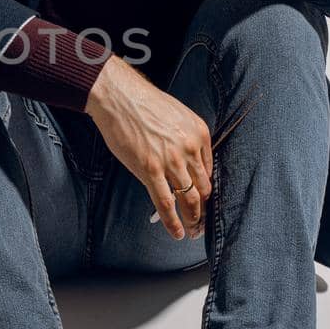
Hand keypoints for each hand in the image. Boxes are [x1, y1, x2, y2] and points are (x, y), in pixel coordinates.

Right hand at [85, 55, 212, 238]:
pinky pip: (165, 203)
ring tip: (192, 230)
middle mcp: (189, 149)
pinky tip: (177, 232)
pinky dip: (173, 222)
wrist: (119, 96)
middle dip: (204, 208)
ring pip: (189, 198)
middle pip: (203, 187)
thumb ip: (186, 139)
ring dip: (193, 218)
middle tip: (202, 222)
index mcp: (199, 134)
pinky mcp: (150, 170)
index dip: (207, 189)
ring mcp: (170, 161)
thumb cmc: (143, 104)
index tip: (204, 200)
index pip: (209, 170)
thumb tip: (185, 163)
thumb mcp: (177, 116)